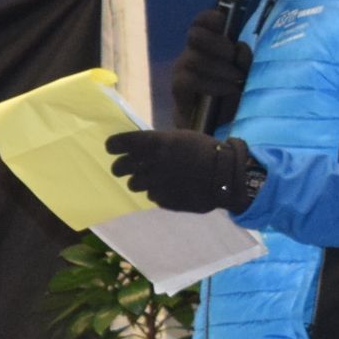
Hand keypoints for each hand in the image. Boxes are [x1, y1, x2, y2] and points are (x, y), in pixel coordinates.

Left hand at [106, 129, 262, 214]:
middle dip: (120, 167)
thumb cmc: (205, 150)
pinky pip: (151, 196)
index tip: (112, 148)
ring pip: (133, 184)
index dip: (113, 146)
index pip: (119, 144)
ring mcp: (155, 183)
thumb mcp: (180, 138)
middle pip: (118, 168)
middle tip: (123, 167)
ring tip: (153, 178)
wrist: (226, 175)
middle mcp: (150, 163)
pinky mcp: (162, 200)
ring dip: (139, 181)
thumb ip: (157, 143)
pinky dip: (157, 192)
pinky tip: (170, 187)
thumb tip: (138, 147)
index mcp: (154, 143)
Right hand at [169, 6, 252, 115]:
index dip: (210, 17)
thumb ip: (244, 58)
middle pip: (195, 35)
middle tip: (232, 58)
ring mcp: (182, 72)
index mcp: (209, 45)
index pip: (201, 22)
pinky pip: (187, 80)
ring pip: (192, 58)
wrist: (224, 130)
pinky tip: (226, 90)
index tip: (223, 21)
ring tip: (237, 81)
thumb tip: (239, 47)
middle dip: (217, 44)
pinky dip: (210, 84)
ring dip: (218, 68)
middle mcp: (192, 54)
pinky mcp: (178, 92)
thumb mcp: (248, 73)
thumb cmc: (239, 98)